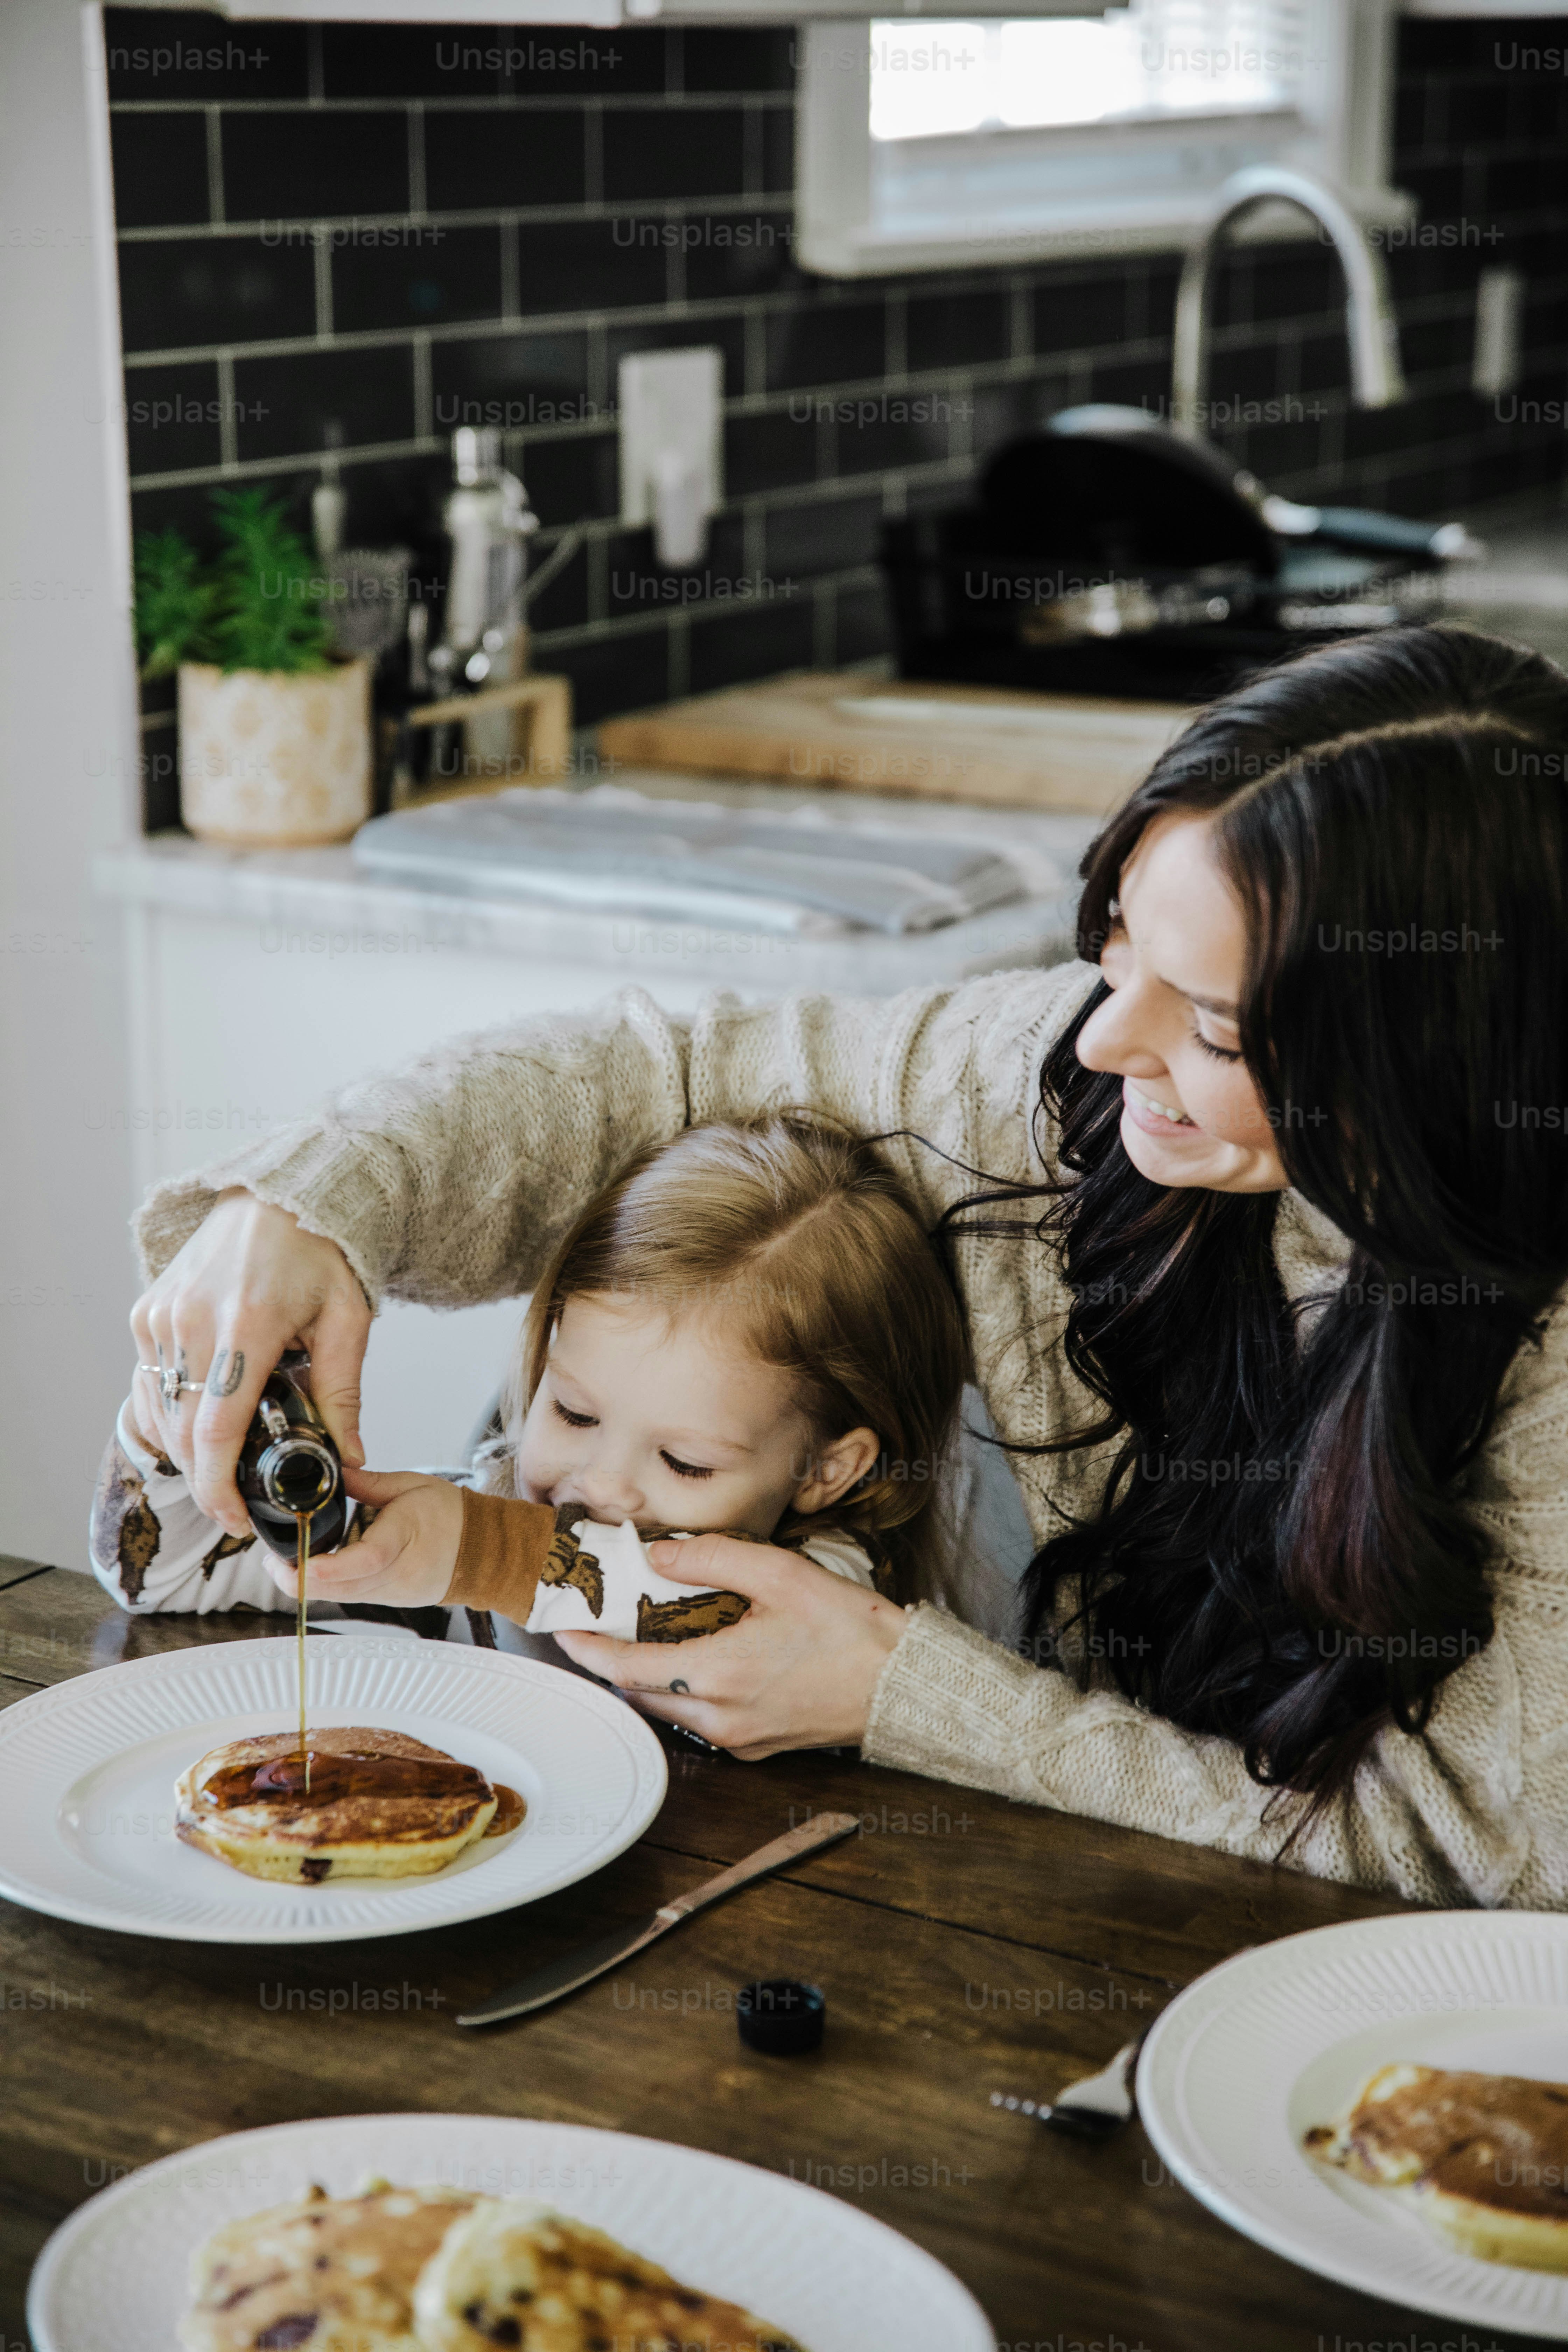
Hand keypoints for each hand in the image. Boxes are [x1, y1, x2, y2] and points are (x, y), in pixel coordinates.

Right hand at [129, 1189, 370, 1537]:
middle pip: (183, 1430)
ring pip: (160, 1411)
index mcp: (248, 1322)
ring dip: (186, 1451)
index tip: (235, 1518)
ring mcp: (162, 1314)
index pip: (216, 1427)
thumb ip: (342, 1392)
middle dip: (205, 1479)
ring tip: (223, 1467)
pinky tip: (199, 1427)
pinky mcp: (147, 1311)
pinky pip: (148, 1383)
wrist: (278, 1195)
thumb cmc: (320, 1253)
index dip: (218, 1486)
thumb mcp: (347, 1319)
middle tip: (237, 1504)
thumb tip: (350, 1457)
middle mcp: (192, 1319)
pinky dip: (168, 1416)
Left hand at [262, 1467, 464, 1608]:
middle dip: (298, 1579)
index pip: (364, 1559)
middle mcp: (399, 1573)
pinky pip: (352, 1597)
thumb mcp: (409, 1485)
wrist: (484, 1549)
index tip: (295, 1564)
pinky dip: (330, 1586)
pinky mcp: (390, 1601)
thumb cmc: (450, 1515)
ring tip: (285, 1563)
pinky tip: (316, 1569)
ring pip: (341, 1597)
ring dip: (309, 1584)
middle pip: (341, 1588)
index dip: (326, 1567)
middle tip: (271, 1560)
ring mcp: (394, 1592)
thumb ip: (366, 1483)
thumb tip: (331, 1472)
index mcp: (406, 1536)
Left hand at [551, 1534, 907, 1759]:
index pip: (625, 1669)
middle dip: (613, 1662)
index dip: (586, 1649)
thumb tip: (658, 1555)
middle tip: (602, 1625)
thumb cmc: (851, 1631)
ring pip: (669, 1710)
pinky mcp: (758, 1748)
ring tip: (646, 1636)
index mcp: (719, 1675)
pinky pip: (702, 1722)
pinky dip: (686, 1693)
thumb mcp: (782, 1576)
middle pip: (639, 1693)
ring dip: (650, 1677)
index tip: (562, 1629)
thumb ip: (714, 1560)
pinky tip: (699, 1659)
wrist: (903, 1686)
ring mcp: (739, 1738)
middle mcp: (720, 1717)